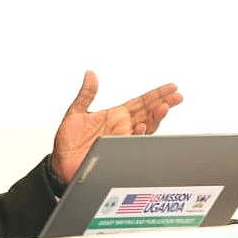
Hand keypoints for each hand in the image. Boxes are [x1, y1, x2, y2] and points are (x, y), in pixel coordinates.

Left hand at [51, 70, 182, 181]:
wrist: (61, 163)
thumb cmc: (68, 141)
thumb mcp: (76, 112)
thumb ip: (86, 94)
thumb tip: (90, 74)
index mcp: (114, 116)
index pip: (140, 103)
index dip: (155, 95)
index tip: (170, 87)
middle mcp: (121, 127)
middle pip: (148, 113)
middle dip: (163, 103)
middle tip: (177, 95)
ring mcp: (120, 139)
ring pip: (145, 127)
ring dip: (155, 118)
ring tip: (164, 107)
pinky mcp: (116, 150)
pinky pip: (131, 141)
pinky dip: (138, 134)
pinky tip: (142, 126)